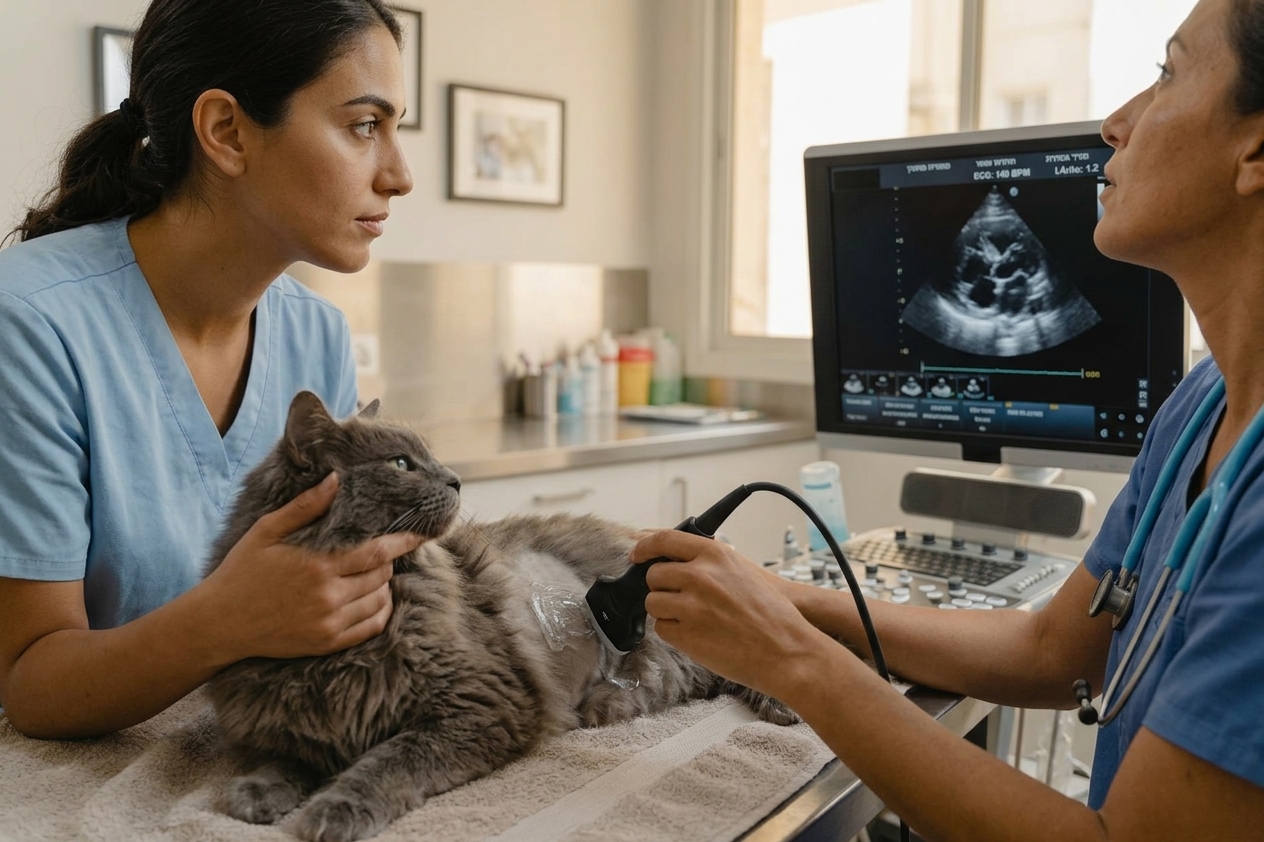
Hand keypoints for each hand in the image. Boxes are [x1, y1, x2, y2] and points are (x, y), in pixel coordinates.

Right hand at [202, 473, 422, 662]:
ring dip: (384, 585)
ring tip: (374, 573)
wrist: (219, 623)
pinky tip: (374, 599)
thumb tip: (335, 479)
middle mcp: (327, 596)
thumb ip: (304, 506)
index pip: (376, 551)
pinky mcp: (327, 642)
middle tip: (380, 551)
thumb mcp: (267, 531)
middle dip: (388, 560)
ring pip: (380, 600)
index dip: (404, 541)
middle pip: (382, 574)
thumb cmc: (242, 571)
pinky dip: (381, 611)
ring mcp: (329, 623)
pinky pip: (370, 627)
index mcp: (317, 565)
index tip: (423, 532)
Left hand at [634, 530, 832, 698]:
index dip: (645, 547)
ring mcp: (690, 606)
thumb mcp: (742, 570)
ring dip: (666, 610)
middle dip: (662, 586)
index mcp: (713, 555)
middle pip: (654, 575)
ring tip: (692, 618)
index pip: (664, 540)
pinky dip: (674, 632)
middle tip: (680, 598)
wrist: (786, 649)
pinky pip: (662, 629)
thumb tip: (671, 553)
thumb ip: (708, 560)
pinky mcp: (685, 635)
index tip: (638, 555)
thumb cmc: (770, 612)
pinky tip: (697, 634)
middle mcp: (698, 576)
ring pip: (653, 603)